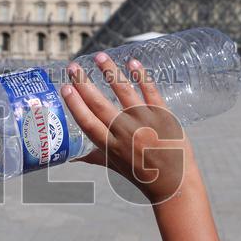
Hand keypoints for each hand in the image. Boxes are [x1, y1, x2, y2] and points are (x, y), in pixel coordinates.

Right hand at [61, 52, 189, 204]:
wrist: (175, 184)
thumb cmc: (142, 176)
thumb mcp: (115, 167)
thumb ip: (94, 157)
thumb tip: (72, 158)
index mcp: (110, 147)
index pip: (88, 122)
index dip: (75, 105)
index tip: (65, 88)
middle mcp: (125, 134)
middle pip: (100, 105)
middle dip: (84, 84)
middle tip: (73, 67)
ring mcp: (145, 123)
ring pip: (124, 93)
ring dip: (110, 73)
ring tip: (100, 56)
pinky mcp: (164, 116)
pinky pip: (151, 92)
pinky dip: (142, 76)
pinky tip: (132, 62)